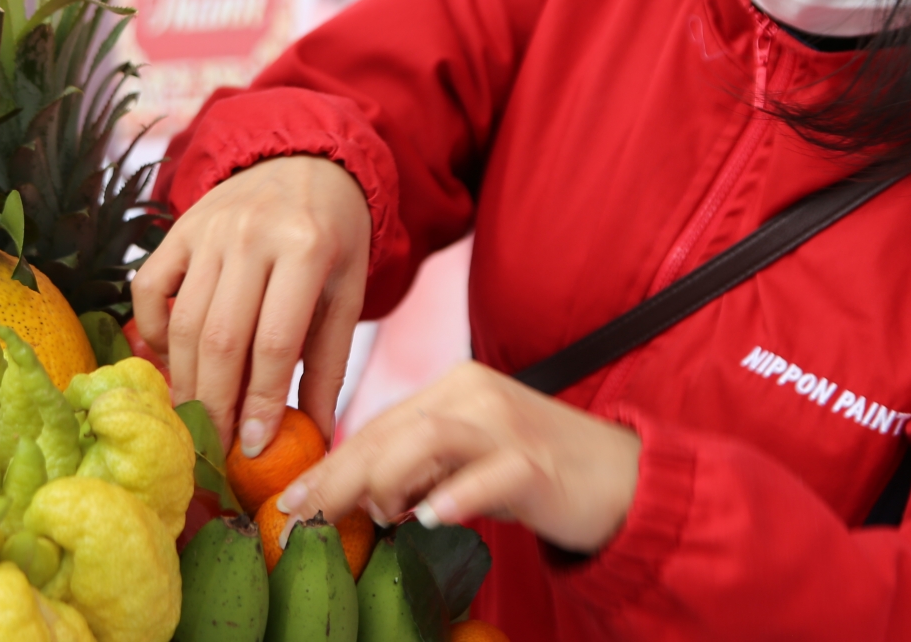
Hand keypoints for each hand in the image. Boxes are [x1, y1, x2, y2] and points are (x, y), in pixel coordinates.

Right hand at [129, 155, 371, 453]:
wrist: (306, 162)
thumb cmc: (333, 237)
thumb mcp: (347, 294)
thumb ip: (328, 364)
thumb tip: (314, 437)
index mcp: (306, 248)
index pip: (273, 342)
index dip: (259, 403)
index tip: (253, 449)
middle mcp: (252, 234)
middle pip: (219, 338)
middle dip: (215, 405)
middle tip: (215, 450)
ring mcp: (209, 228)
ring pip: (181, 321)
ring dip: (184, 381)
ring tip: (196, 420)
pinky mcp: (178, 228)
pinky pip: (148, 288)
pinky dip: (152, 332)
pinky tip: (172, 360)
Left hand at [277, 361, 641, 555]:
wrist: (623, 478)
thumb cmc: (539, 474)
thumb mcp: (471, 461)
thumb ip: (421, 469)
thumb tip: (355, 500)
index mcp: (454, 389)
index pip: (377, 425)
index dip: (329, 464)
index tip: (287, 502)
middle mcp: (475, 394)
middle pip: (390, 430)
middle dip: (336, 476)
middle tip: (298, 517)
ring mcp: (507, 424)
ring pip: (427, 438)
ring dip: (387, 481)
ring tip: (375, 518)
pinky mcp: (536, 461)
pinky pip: (487, 475)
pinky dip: (455, 496)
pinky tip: (432, 520)